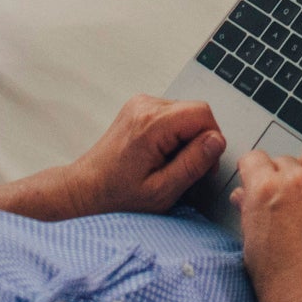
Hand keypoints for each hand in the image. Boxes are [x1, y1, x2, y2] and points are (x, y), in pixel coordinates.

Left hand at [59, 95, 226, 216]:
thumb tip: (217, 141)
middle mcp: (145, 106)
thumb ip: (193, 164)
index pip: (203, 114)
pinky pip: (172, 115)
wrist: (84, 190)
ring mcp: (140, 105)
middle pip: (195, 111)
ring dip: (185, 138)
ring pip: (185, 113)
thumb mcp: (161, 190)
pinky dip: (173, 135)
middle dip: (198, 141)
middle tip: (182, 169)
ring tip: (167, 163)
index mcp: (151, 124)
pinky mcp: (138, 108)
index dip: (211, 140)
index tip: (201, 164)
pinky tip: (159, 155)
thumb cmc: (115, 197)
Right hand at [232, 145, 301, 301]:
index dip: (255, 170)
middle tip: (286, 196)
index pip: (254, 157)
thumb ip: (248, 211)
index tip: (259, 175)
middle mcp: (295, 181)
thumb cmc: (282, 284)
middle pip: (285, 158)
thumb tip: (244, 196)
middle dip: (283, 174)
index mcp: (263, 190)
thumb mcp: (252, 245)